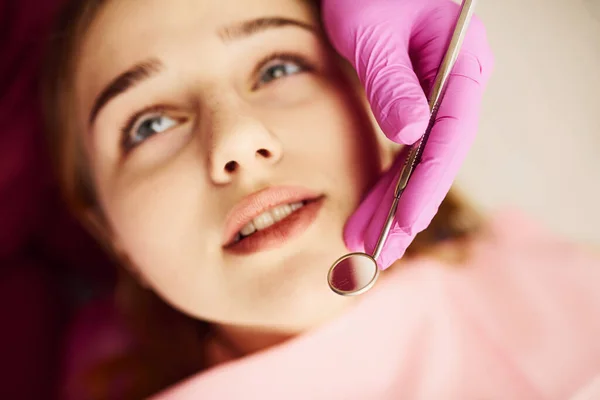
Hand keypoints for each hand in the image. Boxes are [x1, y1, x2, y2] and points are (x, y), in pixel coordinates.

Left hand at [322, 0, 493, 268]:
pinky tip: (371, 209)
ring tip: (361, 241)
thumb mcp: (373, 30)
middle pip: (434, 159)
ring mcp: (437, 96)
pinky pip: (404, 150)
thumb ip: (392, 83)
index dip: (428, 183)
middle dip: (404, 208)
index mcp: (463, 65)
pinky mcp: (414, 102)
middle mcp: (456, 85)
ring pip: (417, 162)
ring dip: (391, 202)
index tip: (407, 221)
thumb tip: (410, 137)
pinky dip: (386, 180)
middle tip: (377, 252)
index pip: (449, 136)